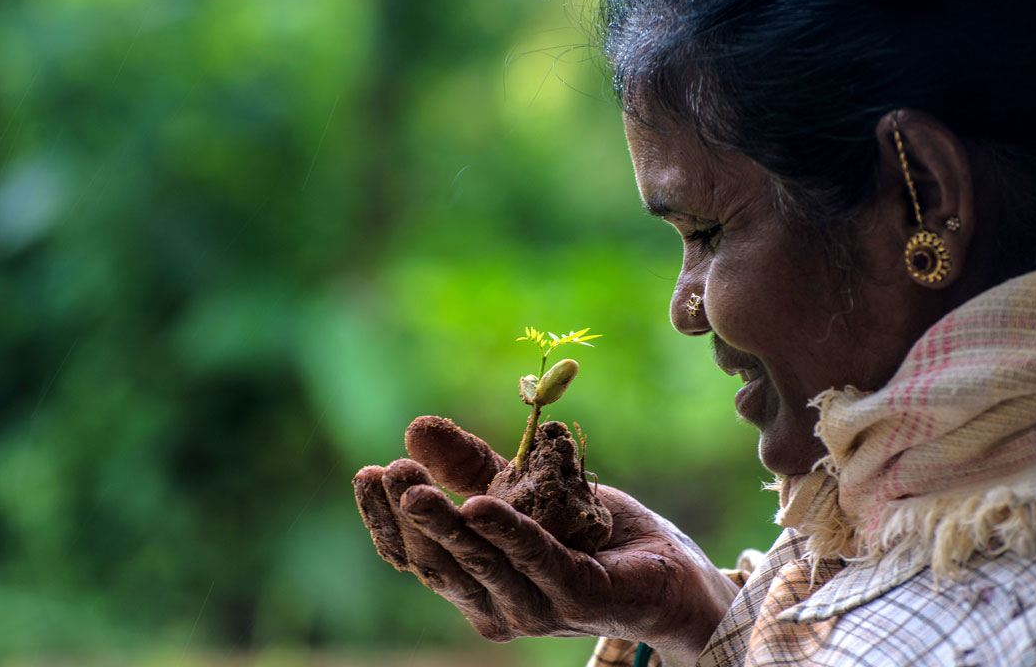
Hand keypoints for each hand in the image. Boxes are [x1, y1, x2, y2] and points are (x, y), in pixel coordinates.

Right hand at [353, 417, 738, 664]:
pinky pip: (537, 562)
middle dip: (407, 514)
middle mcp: (496, 606)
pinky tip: (480, 506)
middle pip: (436, 563)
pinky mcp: (579, 598)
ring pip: (478, 565)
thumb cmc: (594, 534)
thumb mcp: (524, 488)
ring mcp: (536, 609)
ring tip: (412, 485)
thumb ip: (471, 466)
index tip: (364, 473)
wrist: (671, 567)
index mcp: (475, 583)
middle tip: (387, 470)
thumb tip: (414, 427)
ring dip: (443, 524)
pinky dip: (507, 534)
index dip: (384, 518)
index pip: (413, 557)